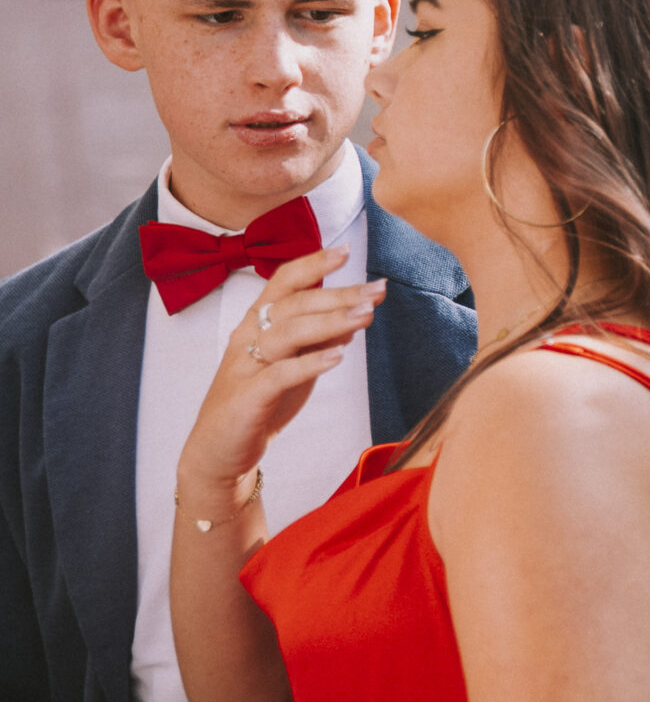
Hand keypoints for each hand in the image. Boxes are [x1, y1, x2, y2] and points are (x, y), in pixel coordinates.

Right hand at [175, 249, 381, 496]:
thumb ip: (321, 336)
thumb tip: (356, 312)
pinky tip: (337, 356)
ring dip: (329, 322)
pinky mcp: (246, 399)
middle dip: (338, 294)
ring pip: (286, 333)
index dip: (312, 263)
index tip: (345, 250)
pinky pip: (278, 375)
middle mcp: (247, 338)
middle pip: (293, 304)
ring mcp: (244, 367)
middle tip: (376, 290)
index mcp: (257, 323)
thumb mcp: (296, 362)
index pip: (283, 282)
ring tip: (365, 316)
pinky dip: (308, 364)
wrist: (221, 451)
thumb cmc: (261, 401)